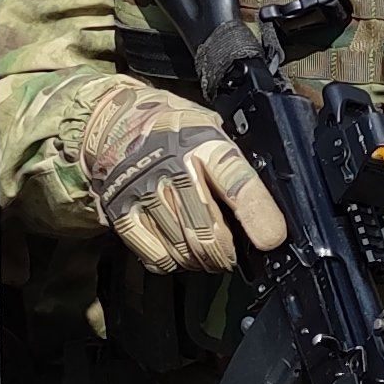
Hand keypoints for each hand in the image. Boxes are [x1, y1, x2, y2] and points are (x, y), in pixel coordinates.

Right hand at [83, 78, 286, 276]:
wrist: (112, 120)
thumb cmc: (170, 126)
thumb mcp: (208, 126)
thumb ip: (230, 160)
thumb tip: (266, 202)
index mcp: (202, 142)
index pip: (235, 181)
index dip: (257, 213)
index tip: (271, 238)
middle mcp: (171, 167)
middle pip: (206, 230)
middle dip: (226, 253)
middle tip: (232, 256)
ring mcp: (143, 191)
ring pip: (182, 248)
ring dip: (202, 261)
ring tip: (207, 254)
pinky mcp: (120, 212)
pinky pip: (155, 255)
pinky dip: (172, 263)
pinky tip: (178, 252)